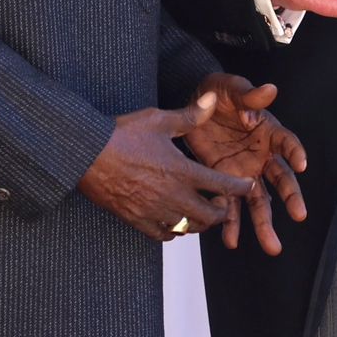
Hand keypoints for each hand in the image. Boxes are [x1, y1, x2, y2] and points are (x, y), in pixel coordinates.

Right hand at [78, 93, 254, 241]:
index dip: (239, 188)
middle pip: (209, 216)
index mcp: (182, 171)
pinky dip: (175, 231)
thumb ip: (189, 116)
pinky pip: (164, 236)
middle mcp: (172, 196)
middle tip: (222, 201)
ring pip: (189, 229)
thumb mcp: (158, 120)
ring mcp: (155, 212)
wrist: (88, 155)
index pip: (221, 185)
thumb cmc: (122, 135)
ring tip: (200, 210)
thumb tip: (211, 100)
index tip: (248, 187)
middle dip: (222, 210)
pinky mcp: (138, 221)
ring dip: (200, 222)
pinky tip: (175, 221)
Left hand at [186, 73, 307, 256]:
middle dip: (290, 198)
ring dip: (264, 223)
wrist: (194, 106)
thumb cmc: (220, 93)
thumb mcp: (232, 88)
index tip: (301, 164)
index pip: (287, 143)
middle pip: (280, 179)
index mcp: (268, 131)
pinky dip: (230, 223)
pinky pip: (229, 205)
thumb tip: (269, 90)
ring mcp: (245, 172)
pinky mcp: (224, 182)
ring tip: (271, 246)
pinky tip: (230, 240)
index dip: (295, 152)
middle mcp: (262, 156)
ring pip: (259, 201)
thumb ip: (249, 95)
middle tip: (299, 214)